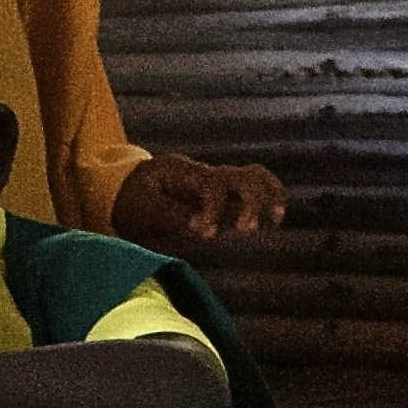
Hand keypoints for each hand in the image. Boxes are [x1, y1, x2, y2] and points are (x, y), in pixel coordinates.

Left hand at [111, 153, 285, 247]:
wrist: (132, 184)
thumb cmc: (133, 196)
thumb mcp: (139, 206)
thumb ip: (166, 215)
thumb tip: (194, 226)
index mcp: (185, 173)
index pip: (212, 185)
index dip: (214, 210)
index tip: (206, 234)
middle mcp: (208, 174)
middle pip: (243, 176)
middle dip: (252, 202)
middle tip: (247, 230)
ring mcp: (219, 183)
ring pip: (256, 177)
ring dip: (270, 196)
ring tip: (275, 220)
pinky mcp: (226, 196)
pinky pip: (257, 189)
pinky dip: (270, 201)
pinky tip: (272, 223)